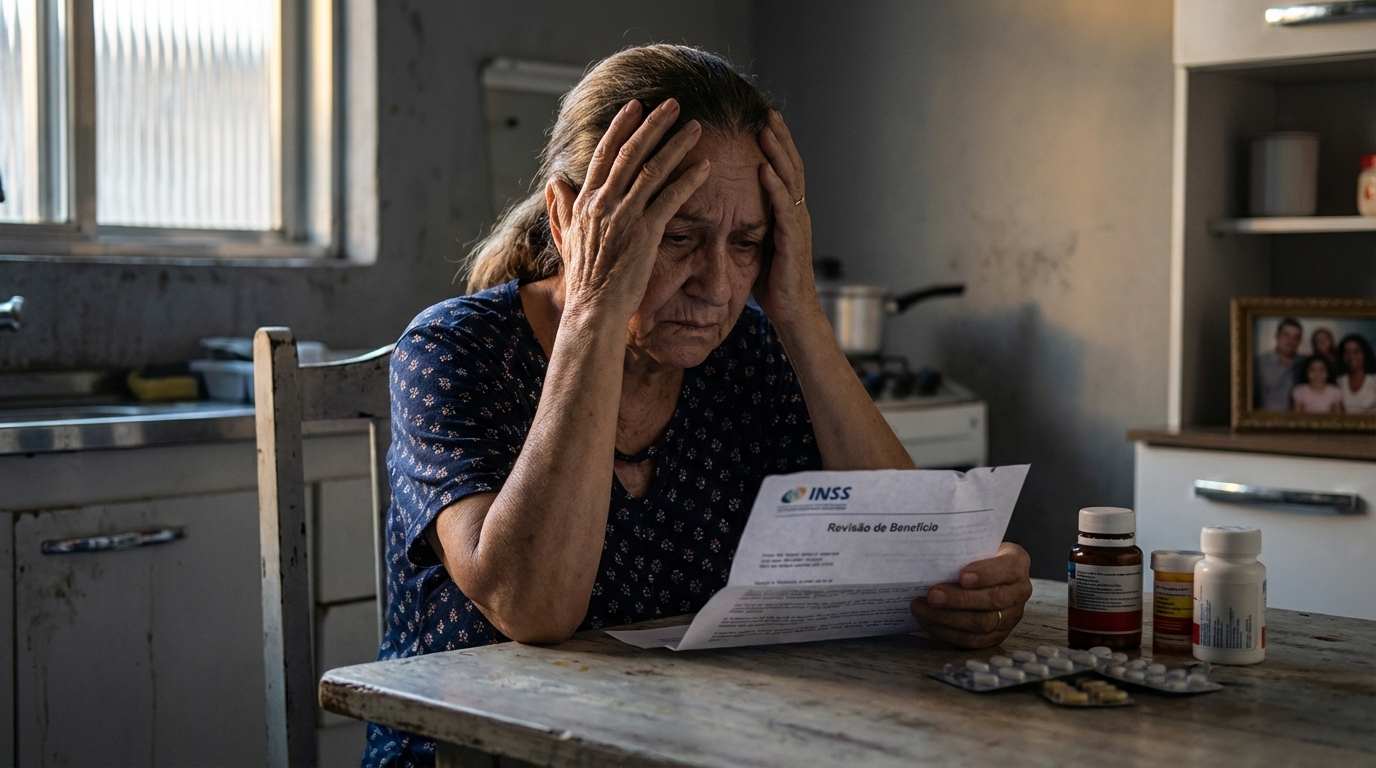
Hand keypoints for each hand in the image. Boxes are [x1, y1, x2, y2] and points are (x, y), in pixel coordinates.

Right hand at [546, 99, 709, 321]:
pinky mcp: (645, 234)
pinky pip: (670, 199)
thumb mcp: (566, 239)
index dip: (621, 127)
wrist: (593, 310)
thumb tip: (553, 181)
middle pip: (630, 153)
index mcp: (585, 202)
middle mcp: (603, 204)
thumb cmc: (585, 280)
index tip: (636, 106)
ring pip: (652, 170)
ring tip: (695, 128)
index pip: (604, 154)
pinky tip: (705, 167)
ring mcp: (624, 217)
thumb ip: (560, 208)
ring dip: (676, 145)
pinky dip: (689, 180)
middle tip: (674, 104)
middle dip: (653, 125)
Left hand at [754, 110, 819, 329]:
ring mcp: (797, 226)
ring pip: (790, 181)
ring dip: (778, 153)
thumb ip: (748, 224)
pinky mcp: (792, 242)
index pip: (782, 170)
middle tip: (767, 111)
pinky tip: (765, 169)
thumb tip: (724, 209)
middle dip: (779, 137)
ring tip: (766, 129)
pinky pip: (784, 209)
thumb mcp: (757, 246)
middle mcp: (796, 214)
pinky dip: (775, 187)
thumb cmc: (773, 284)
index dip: (775, 144)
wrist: (793, 314)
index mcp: (787, 213)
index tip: (762, 119)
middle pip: (790, 166)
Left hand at [909, 542, 1032, 648]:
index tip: (961, 576)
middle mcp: (1019, 591)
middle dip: (959, 599)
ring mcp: (1010, 616)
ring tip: (921, 607)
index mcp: (1017, 563)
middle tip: (932, 595)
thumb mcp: (976, 544)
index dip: (986, 574)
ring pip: (982, 623)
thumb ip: (962, 548)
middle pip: (993, 600)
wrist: (984, 573)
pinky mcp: (996, 635)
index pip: (1008, 569)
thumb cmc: (976, 555)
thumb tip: (929, 554)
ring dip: (947, 617)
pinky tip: (927, 620)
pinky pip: (972, 640)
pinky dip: (946, 631)